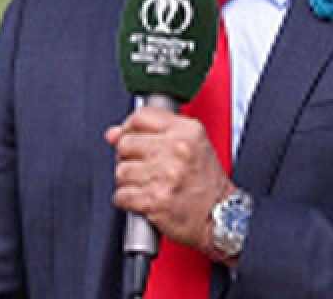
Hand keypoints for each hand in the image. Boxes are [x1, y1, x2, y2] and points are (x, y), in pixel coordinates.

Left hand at [106, 106, 232, 252]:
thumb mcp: (191, 145)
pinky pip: (121, 195)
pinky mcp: (155, 200)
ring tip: (145, 185)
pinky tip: (141, 199)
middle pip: (126, 143)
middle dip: (128, 158)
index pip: (141, 117)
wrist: (220, 215)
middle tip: (142, 167)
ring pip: (121, 171)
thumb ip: (152, 133)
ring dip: (128, 181)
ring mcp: (166, 175)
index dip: (129, 128)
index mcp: (187, 131)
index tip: (130, 138)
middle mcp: (177, 150)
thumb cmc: (206, 182)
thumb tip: (112, 134)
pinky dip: (126, 200)